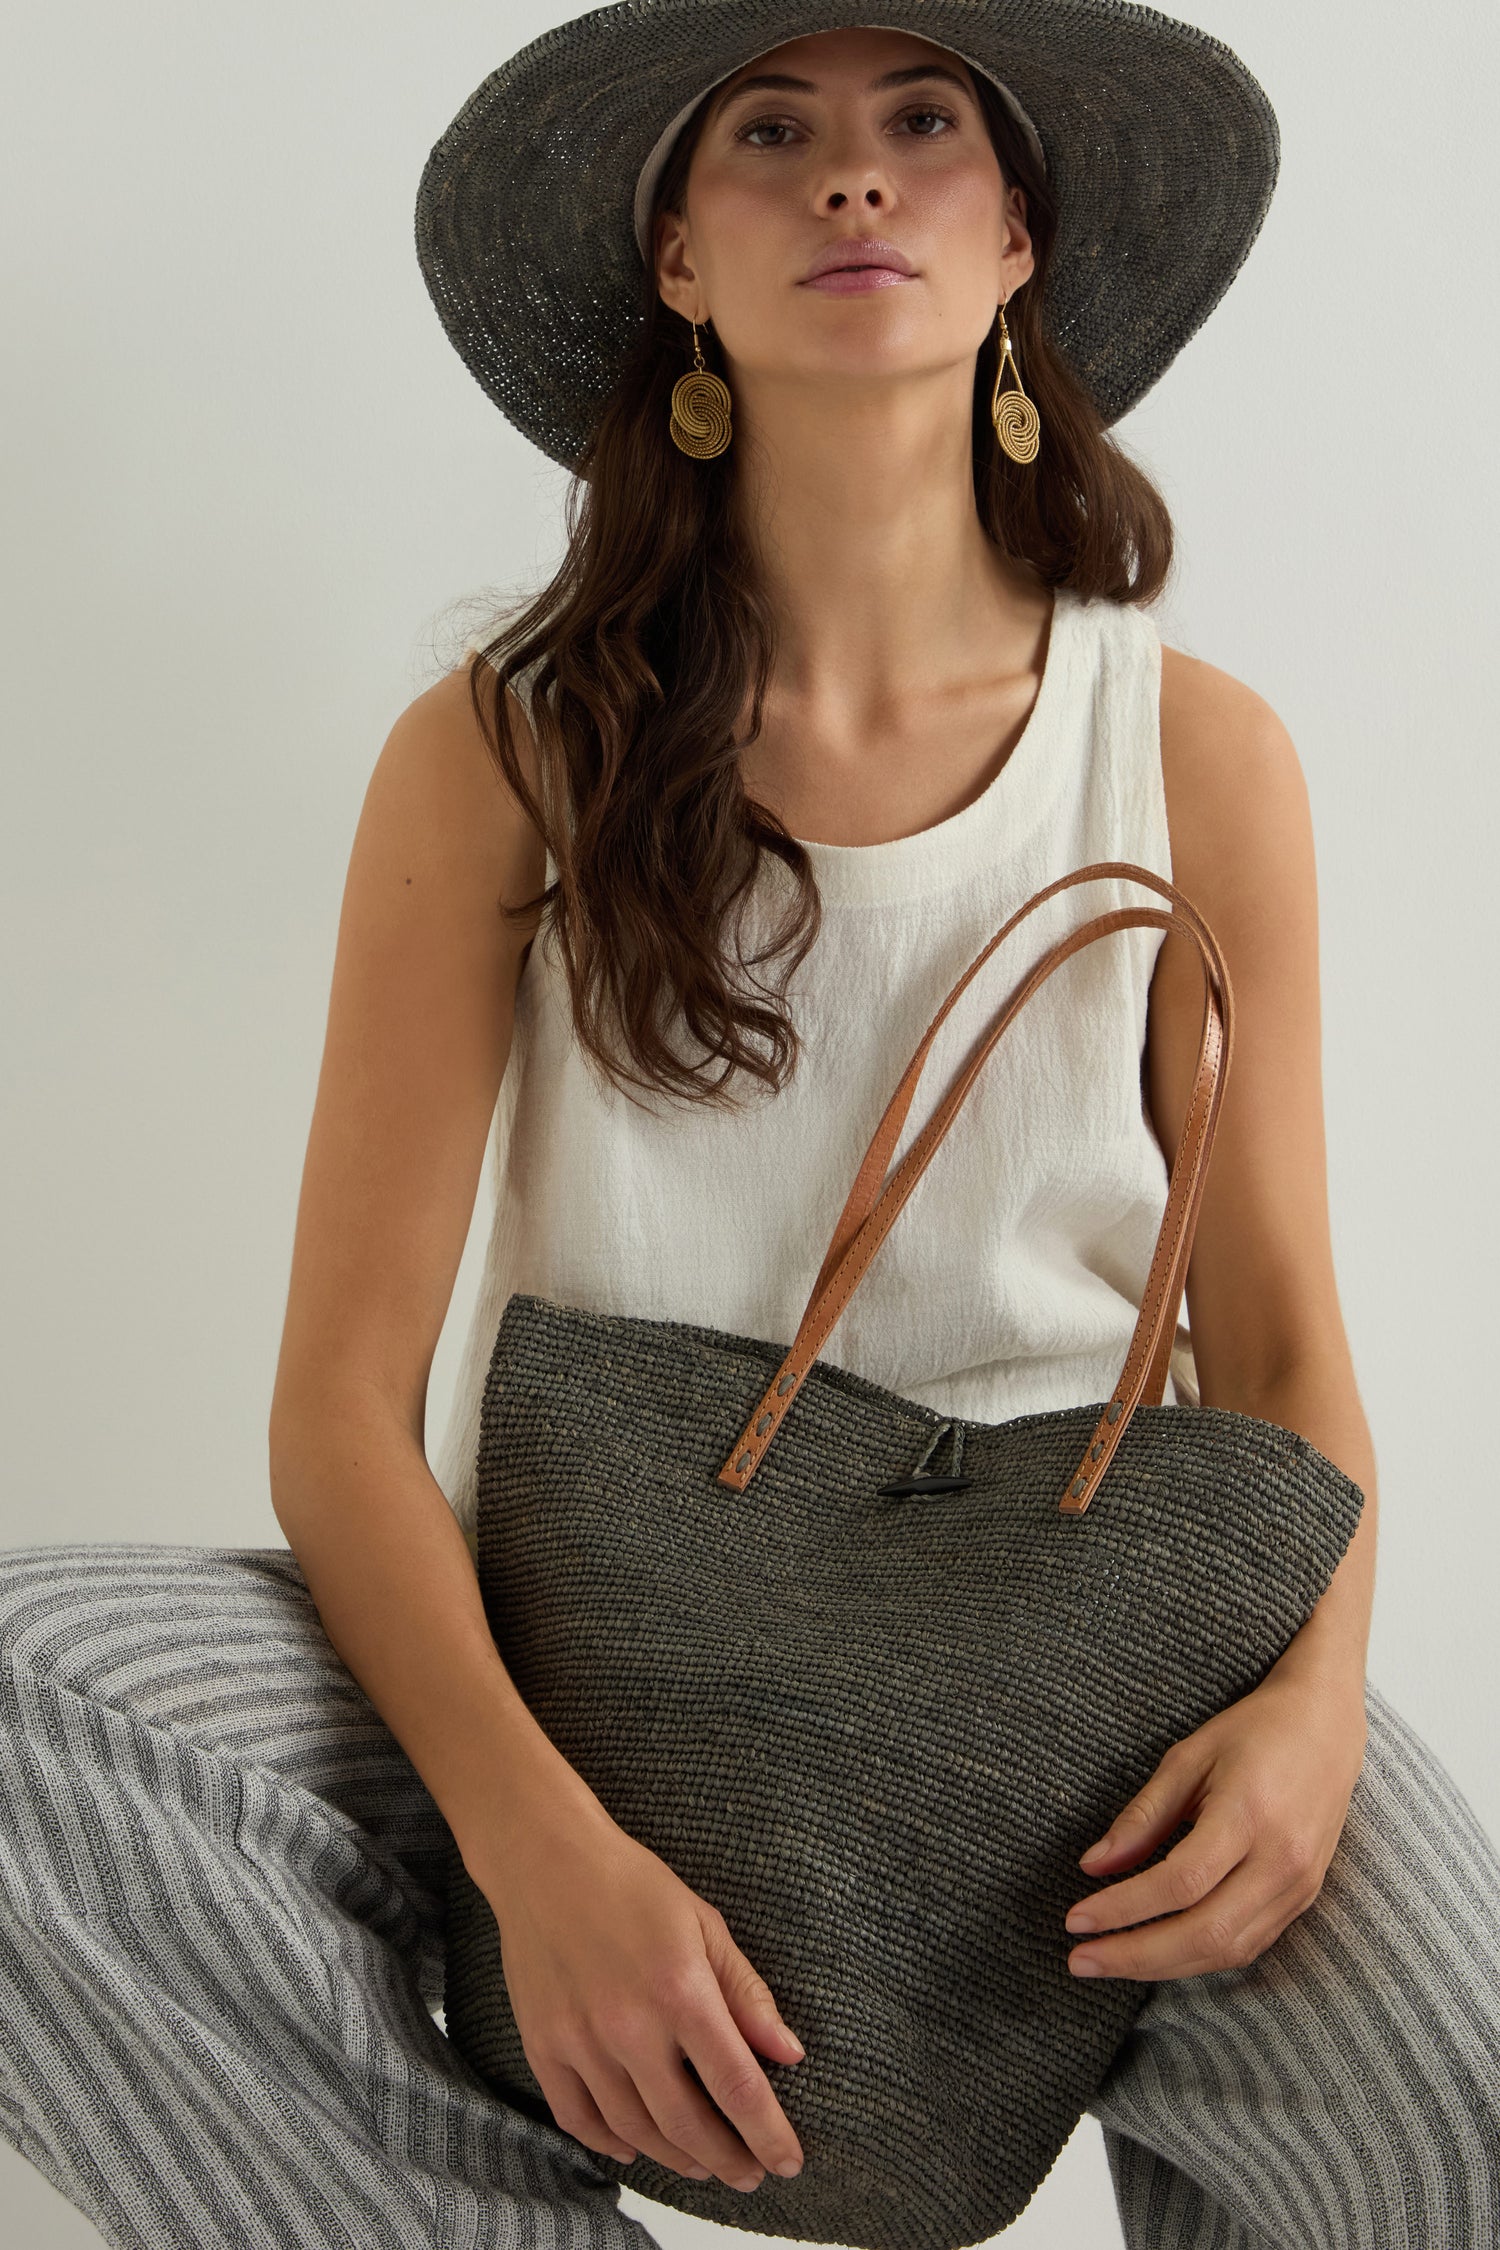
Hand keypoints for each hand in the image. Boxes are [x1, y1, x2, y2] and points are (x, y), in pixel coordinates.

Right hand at [479, 1794, 806, 2191]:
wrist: (546, 1861)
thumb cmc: (632, 1886)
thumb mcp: (705, 1924)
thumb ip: (747, 1994)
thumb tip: (789, 2054)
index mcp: (681, 1990)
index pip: (738, 2086)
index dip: (768, 2134)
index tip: (787, 2162)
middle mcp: (630, 2025)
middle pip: (688, 2124)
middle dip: (728, 2160)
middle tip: (750, 2174)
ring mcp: (580, 2041)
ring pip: (635, 2131)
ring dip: (676, 2158)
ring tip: (704, 2164)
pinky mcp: (543, 2046)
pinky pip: (579, 2119)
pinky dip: (611, 2143)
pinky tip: (636, 2146)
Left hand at [1061, 1666, 1368, 1979]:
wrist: (1325, 1727)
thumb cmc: (1252, 1733)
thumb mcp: (1187, 1758)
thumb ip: (1142, 1816)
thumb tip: (1093, 1865)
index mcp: (1247, 1815)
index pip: (1178, 1883)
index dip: (1123, 1908)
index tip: (1075, 1919)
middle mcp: (1280, 1860)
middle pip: (1204, 1932)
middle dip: (1135, 1955)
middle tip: (1080, 1960)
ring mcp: (1298, 1885)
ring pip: (1227, 1951)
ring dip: (1163, 1966)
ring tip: (1109, 1961)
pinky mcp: (1304, 1898)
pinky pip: (1248, 1945)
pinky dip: (1199, 1957)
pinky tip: (1160, 1953)